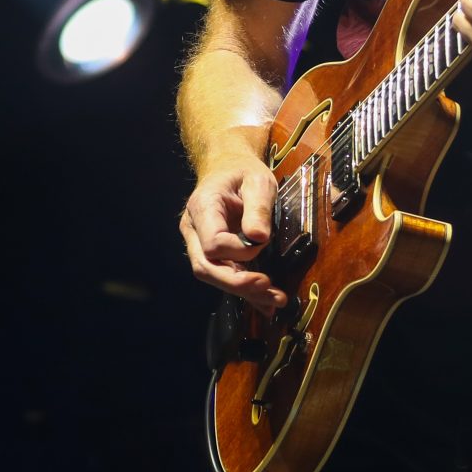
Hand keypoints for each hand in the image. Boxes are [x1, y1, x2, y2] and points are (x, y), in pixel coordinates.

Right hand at [179, 158, 288, 311]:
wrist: (228, 168)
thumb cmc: (242, 172)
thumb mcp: (258, 181)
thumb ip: (258, 207)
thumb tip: (258, 238)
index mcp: (202, 208)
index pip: (213, 243)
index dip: (239, 250)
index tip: (263, 240)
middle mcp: (194, 230)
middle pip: (205, 267)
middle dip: (236, 283)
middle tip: (268, 287)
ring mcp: (199, 243)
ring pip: (214, 276)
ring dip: (244, 291)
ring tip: (277, 300)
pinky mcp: (212, 254)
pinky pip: (224, 276)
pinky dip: (245, 291)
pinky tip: (266, 304)